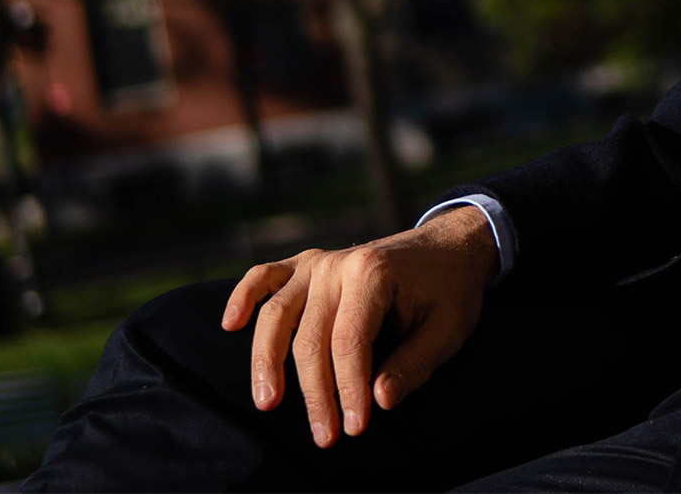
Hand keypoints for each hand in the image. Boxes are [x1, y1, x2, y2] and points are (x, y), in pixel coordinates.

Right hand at [221, 204, 496, 446]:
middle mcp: (339, 264)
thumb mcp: (449, 329)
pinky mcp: (307, 264)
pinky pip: (264, 276)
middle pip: (310, 338)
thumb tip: (378, 400)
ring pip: (277, 316)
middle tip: (324, 436)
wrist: (451, 245)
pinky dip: (243, 296)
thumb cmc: (450, 290)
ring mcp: (319, 262)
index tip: (355, 428)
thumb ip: (415, 364)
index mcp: (374, 273)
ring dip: (266, 362)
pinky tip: (230, 325)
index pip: (350, 343)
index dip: (348, 390)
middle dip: (316, 393)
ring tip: (267, 403)